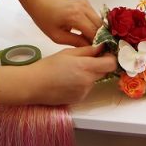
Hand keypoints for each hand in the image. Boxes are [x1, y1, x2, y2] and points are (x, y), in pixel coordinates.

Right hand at [0, 45, 116, 104]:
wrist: (34, 85)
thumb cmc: (48, 66)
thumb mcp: (68, 53)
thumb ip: (87, 50)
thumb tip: (102, 47)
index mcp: (86, 67)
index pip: (111, 64)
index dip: (110, 57)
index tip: (105, 53)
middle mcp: (88, 81)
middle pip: (104, 71)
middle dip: (99, 65)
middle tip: (86, 60)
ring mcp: (84, 91)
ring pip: (95, 80)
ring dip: (89, 74)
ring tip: (72, 71)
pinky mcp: (79, 98)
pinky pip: (87, 88)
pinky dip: (82, 83)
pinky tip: (68, 80)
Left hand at [23, 0, 101, 46]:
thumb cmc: (44, 18)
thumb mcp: (57, 36)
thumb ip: (75, 42)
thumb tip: (90, 48)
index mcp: (76, 16)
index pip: (94, 33)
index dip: (97, 44)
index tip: (95, 52)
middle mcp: (84, 8)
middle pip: (100, 26)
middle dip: (99, 37)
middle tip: (93, 47)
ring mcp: (86, 3)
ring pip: (99, 21)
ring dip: (96, 31)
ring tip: (87, 39)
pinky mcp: (85, 1)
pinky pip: (94, 15)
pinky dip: (93, 24)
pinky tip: (84, 30)